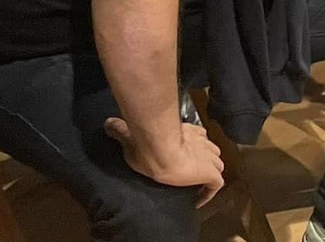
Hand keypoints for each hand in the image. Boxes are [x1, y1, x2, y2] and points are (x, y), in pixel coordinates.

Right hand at [103, 118, 223, 206]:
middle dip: (205, 159)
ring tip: (195, 185)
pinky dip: (209, 192)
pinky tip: (198, 200)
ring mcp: (208, 157)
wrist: (160, 151)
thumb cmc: (146, 144)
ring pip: (216, 165)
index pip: (199, 135)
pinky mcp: (210, 173)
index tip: (187, 152)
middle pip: (211, 151)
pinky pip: (215, 185)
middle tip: (191, 171)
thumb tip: (108, 123)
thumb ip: (122, 129)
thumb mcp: (131, 135)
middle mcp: (202, 142)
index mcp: (188, 131)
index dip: (196, 144)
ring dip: (208, 174)